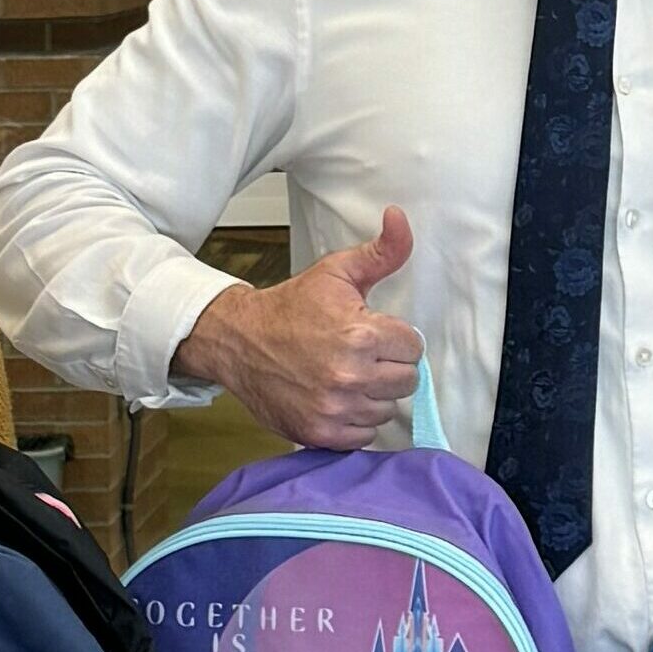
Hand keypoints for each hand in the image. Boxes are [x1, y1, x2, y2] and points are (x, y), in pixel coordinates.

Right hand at [183, 212, 423, 451]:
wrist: (239, 342)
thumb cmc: (291, 307)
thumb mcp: (336, 272)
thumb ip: (381, 251)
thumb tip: (400, 217)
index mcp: (361, 334)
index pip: (414, 347)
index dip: (396, 338)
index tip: (374, 335)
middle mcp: (351, 374)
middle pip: (406, 381)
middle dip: (389, 366)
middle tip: (362, 355)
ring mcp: (336, 407)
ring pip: (387, 409)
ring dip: (374, 395)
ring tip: (348, 375)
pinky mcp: (322, 433)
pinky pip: (364, 434)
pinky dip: (355, 419)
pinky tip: (338, 398)